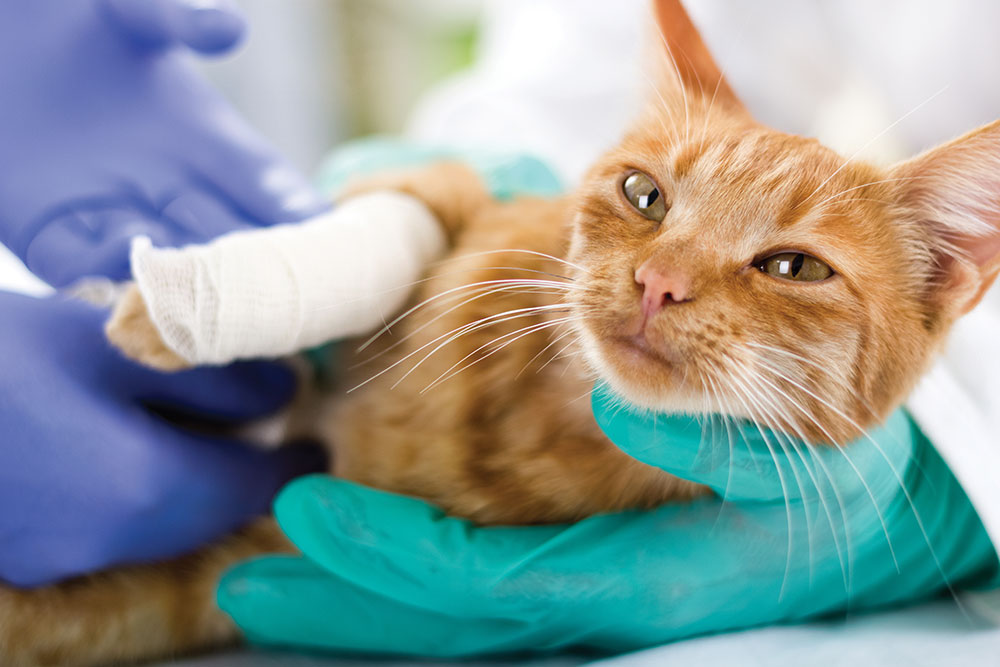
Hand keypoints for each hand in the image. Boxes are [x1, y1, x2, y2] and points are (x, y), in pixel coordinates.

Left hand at [0, 0, 328, 286]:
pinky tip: (123, 289)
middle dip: (255, 273)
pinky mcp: (47, 231)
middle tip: (284, 302)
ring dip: (185, 289)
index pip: (266, 185)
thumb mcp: (127, 11)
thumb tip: (230, 27)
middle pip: (228, 239)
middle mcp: (168, 183)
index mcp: (203, 136)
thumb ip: (177, 20)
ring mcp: (112, 212)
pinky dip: (103, 280)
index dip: (296, 214)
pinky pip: (81, 267)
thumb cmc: (70, 18)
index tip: (324, 240)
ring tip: (207, 310)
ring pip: (165, 266)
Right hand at [0, 290, 324, 586]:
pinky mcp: (19, 550)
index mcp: (143, 490)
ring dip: (191, 482)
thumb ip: (210, 374)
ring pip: (158, 522)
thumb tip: (280, 393)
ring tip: (204, 431)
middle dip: (242, 472)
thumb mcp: (107, 345)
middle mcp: (107, 542)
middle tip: (265, 430)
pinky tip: (127, 447)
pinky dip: (137, 491)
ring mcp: (56, 556)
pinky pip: (107, 525)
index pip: (250, 486)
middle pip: (206, 510)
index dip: (289, 461)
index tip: (316, 444)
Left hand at [218, 384, 996, 655]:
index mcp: (640, 576)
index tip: (309, 514)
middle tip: (252, 571)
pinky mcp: (585, 579)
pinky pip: (484, 595)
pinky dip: (413, 579)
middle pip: (451, 619)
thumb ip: (717, 434)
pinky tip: (369, 557)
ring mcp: (585, 599)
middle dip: (350, 600)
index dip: (395, 556)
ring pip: (458, 618)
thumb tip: (621, 401)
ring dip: (364, 601)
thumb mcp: (796, 452)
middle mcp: (597, 603)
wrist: (856, 530)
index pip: (491, 580)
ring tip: (274, 578)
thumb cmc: (830, 486)